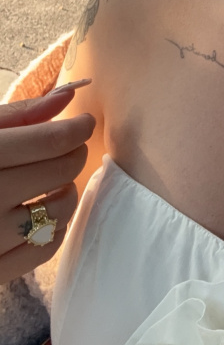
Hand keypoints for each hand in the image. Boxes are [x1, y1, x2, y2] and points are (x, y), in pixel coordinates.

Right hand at [0, 80, 94, 285]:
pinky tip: (43, 214)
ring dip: (67, 192)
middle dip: (73, 154)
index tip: (83, 123)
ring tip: (54, 181)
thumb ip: (18, 116)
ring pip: (59, 212)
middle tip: (69, 148)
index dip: (77, 128)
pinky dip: (55, 229)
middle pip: (59, 171)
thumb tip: (69, 95)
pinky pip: (45, 249)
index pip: (50, 140)